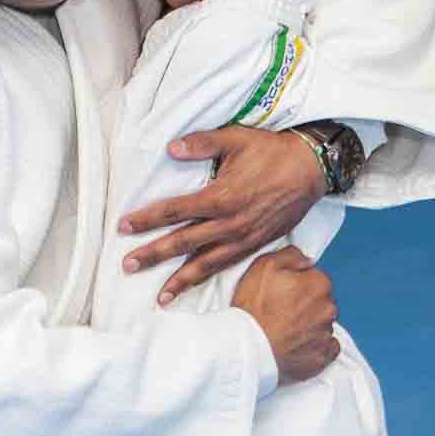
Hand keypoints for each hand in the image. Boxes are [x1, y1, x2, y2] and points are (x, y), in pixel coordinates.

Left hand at [119, 126, 325, 304]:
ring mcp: (243, 238)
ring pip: (205, 264)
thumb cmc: (271, 151)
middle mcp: (230, 223)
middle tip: (127, 266)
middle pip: (183, 243)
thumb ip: (201, 143)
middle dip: (153, 255)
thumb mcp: (235, 138)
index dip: (147, 219)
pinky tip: (193, 287)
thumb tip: (170, 148)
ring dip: (180, 281)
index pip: (175, 211)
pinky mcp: (255, 245)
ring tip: (159, 297)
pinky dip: (207, 278)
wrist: (311, 169)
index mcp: (221, 197)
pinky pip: (226, 266)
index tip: (123, 227)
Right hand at [231, 246, 339, 382]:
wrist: (247, 346)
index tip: (281, 291)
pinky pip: (326, 347)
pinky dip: (315, 344)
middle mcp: (329, 308)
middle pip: (320, 300)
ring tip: (285, 329)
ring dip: (309, 324)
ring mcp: (326, 334)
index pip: (315, 277)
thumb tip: (307, 260)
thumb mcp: (264, 265)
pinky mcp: (322, 357)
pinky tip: (297, 343)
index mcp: (319, 283)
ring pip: (322, 323)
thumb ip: (291, 255)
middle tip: (281, 310)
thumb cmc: (254, 306)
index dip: (296, 283)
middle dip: (306, 303)